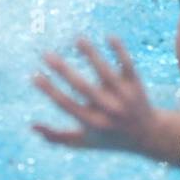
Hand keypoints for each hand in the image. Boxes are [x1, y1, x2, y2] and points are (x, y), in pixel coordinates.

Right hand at [32, 36, 157, 153]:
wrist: (148, 135)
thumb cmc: (109, 138)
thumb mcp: (84, 142)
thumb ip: (57, 137)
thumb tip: (31, 125)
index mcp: (93, 123)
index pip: (67, 105)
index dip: (49, 90)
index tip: (34, 75)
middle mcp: (108, 109)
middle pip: (83, 87)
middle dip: (62, 70)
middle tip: (45, 54)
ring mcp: (124, 96)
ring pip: (106, 72)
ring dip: (91, 54)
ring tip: (78, 39)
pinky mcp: (136, 84)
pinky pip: (127, 65)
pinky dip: (119, 50)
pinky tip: (109, 36)